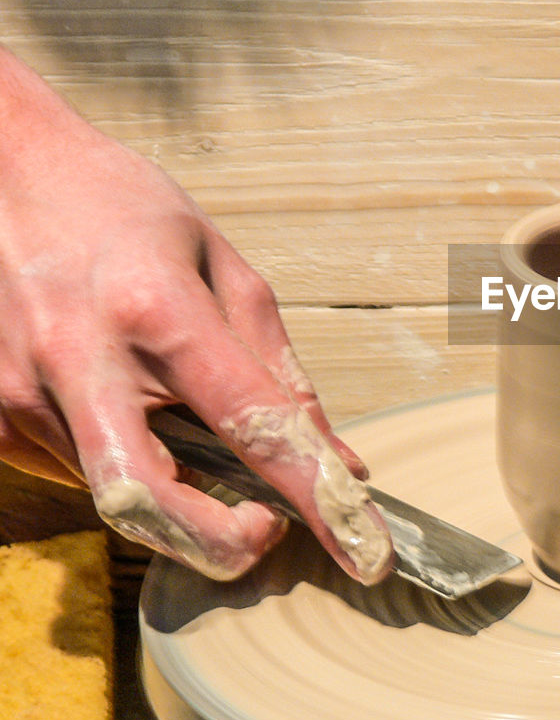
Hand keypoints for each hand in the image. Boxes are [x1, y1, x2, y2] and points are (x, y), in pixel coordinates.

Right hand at [0, 47, 391, 582]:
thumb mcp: (222, 265)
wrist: (2, 170)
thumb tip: (337, 458)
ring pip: (113, 496)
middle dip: (219, 544)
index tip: (363, 549)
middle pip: (147, 502)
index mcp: (154, 307)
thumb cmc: (123, 210)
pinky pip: (78, 473)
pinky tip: (129, 407)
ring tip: (186, 425)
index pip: (251, 423)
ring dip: (174, 494)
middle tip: (266, 528)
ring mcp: (17, 394)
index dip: (315, 494)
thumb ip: (279, 368)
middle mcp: (76, 358)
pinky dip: (126, 465)